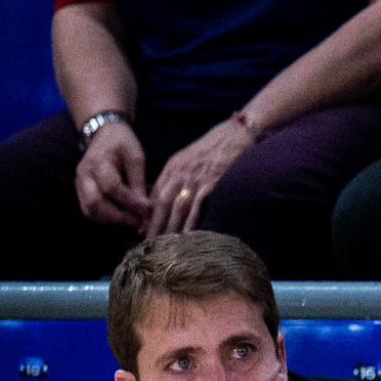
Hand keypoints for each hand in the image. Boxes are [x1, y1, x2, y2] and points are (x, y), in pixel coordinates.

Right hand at [74, 119, 149, 226]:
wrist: (103, 134)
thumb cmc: (122, 143)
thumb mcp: (136, 156)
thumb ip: (138, 181)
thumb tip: (145, 207)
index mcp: (98, 161)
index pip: (111, 187)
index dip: (130, 202)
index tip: (147, 210)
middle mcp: (84, 175)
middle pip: (95, 203)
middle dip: (119, 217)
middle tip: (140, 222)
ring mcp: (79, 184)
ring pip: (90, 211)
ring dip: (112, 221)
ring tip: (133, 222)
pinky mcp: (81, 192)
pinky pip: (90, 211)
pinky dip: (106, 219)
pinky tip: (123, 218)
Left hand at [146, 117, 257, 235]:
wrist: (236, 133)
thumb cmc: (215, 147)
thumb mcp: (189, 158)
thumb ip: (178, 175)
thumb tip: (168, 197)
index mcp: (173, 168)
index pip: (155, 195)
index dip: (149, 215)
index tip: (144, 232)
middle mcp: (180, 173)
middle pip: (162, 204)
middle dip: (155, 226)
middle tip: (151, 245)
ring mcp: (196, 178)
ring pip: (178, 207)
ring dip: (171, 228)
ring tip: (167, 246)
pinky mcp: (212, 182)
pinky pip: (199, 205)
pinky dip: (193, 221)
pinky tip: (189, 235)